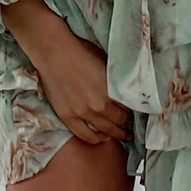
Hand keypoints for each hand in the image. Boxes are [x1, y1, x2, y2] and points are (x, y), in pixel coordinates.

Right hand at [32, 29, 134, 145]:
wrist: (54, 52)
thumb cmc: (81, 51)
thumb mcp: (105, 63)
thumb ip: (115, 80)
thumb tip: (125, 89)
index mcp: (110, 90)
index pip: (128, 108)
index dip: (133, 111)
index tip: (135, 113)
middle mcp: (98, 105)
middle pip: (119, 121)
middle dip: (127, 125)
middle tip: (131, 127)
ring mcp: (82, 112)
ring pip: (104, 131)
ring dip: (115, 134)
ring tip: (121, 135)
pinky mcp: (67, 116)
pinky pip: (84, 135)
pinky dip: (95, 139)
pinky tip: (102, 138)